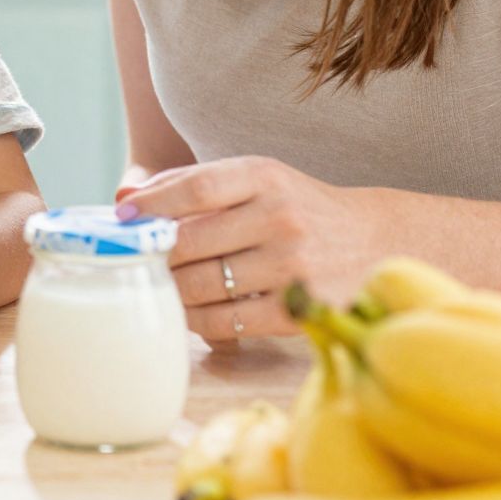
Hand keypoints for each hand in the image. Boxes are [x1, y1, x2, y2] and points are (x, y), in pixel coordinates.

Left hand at [125, 155, 379, 342]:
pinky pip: (225, 322)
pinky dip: (197, 321)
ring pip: (202, 286)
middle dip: (155, 256)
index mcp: (265, 177)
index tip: (122, 218)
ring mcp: (292, 266)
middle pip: (191, 242)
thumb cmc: (297, 209)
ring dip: (171, 291)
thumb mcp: (256, 179)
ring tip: (161, 288)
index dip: (152, 204)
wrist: (378, 243)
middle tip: (137, 262)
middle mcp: (280, 218)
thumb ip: (190, 184)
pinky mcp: (297, 309)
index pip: (196, 188)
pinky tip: (190, 313)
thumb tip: (123, 201)